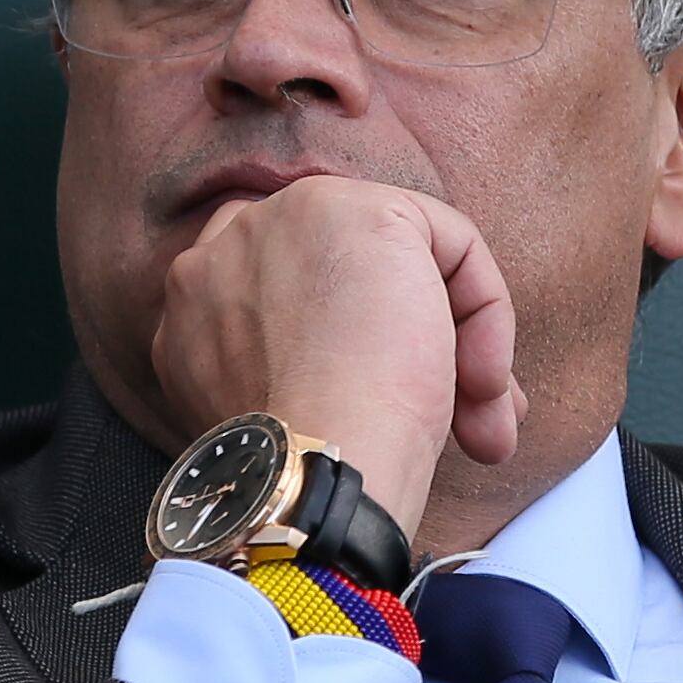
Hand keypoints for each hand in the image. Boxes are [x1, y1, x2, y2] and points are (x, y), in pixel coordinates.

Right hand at [150, 174, 518, 534]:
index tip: (385, 411)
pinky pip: (451, 243)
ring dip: (455, 340)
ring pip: (406, 258)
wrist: (318, 471)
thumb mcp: (278, 401)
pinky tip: (485, 384)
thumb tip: (386, 372)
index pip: (285, 286)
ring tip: (480, 423)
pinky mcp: (363, 211)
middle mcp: (231, 242)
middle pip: (350, 269)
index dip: (351, 342)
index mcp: (196, 299)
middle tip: (460, 418)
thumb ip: (303, 358)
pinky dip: (486, 313)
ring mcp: (292, 217)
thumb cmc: (309, 465)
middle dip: (415, 343)